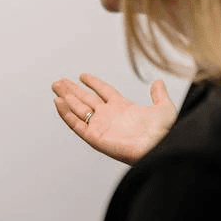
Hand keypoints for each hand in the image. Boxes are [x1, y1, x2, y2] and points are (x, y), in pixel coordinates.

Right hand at [53, 74, 176, 164]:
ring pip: (78, 109)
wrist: (161, 145)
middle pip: (86, 99)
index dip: (93, 82)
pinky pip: (77, 124)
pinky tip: (58, 102)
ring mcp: (101, 126)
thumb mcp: (164, 108)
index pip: (103, 91)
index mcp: (123, 107)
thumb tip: (158, 82)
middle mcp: (109, 116)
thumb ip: (158, 94)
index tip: (81, 75)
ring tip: (55, 86)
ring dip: (66, 97)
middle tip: (58, 81)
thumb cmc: (165, 131)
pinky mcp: (95, 138)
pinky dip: (66, 114)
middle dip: (72, 89)